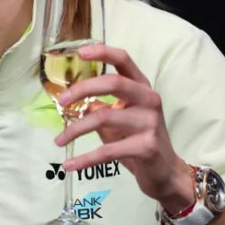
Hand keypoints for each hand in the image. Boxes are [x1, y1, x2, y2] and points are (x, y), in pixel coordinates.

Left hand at [54, 43, 193, 212]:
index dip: (103, 53)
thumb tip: (70, 100)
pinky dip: (85, 159)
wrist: (165, 171)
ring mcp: (150, 123)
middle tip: (61, 102)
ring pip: (103, 118)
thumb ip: (99, 105)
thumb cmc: (138, 139)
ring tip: (58, 140)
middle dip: (82, 90)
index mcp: (141, 87)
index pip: (124, 60)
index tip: (80, 52)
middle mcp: (149, 100)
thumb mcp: (120, 117)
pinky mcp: (147, 147)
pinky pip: (108, 151)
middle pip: (113, 83)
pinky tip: (69, 165)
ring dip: (75, 130)